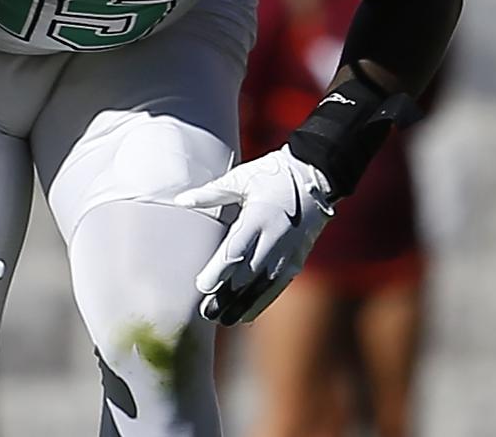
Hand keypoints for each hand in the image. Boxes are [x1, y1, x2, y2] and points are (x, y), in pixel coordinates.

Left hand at [173, 145, 334, 325]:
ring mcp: (289, 250)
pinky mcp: (297, 259)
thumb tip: (181, 200)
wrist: (314, 177)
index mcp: (259, 216)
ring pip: (263, 285)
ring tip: (222, 319)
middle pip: (248, 274)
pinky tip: (245, 315)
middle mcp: (275, 237)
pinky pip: (277, 286)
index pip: (236, 250)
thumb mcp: (241, 178)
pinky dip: (261, 302)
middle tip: (205, 312)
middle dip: (227, 295)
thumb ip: (212, 192)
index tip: (202, 286)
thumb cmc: (271, 176)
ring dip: (243, 304)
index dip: (220, 271)